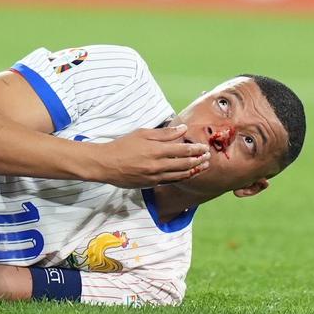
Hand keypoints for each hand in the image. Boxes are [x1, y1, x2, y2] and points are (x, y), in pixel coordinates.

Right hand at [91, 124, 209, 187]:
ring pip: (181, 175)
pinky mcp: (150, 184)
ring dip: (194, 170)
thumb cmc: (122, 146)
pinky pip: (171, 181)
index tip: (204, 147)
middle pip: (185, 163)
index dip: (196, 149)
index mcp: (156, 150)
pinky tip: (188, 174)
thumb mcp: (142, 134)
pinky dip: (183, 178)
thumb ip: (164, 133)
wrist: (105, 164)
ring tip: (204, 166)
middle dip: (199, 159)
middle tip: (208, 156)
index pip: (183, 150)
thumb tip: (182, 129)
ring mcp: (155, 176)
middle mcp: (158, 165)